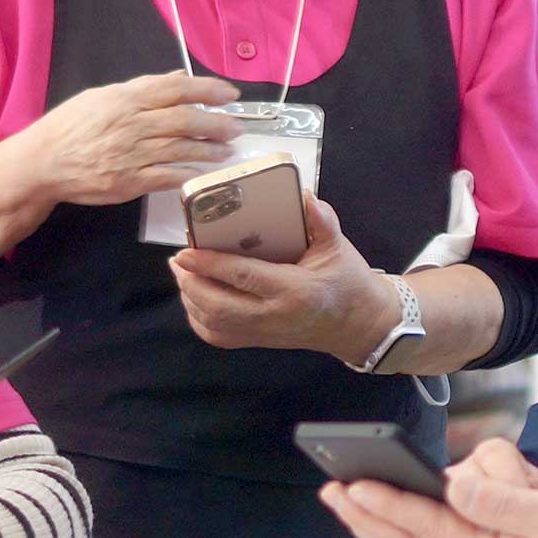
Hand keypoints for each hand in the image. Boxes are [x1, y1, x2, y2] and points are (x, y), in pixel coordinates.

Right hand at [18, 71, 244, 206]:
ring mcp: (132, 155)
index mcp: (126, 99)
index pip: (176, 89)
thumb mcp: (103, 96)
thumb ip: (143, 88)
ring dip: (210, 150)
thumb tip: (177, 78)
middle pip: (185, 120)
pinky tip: (204, 172)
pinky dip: (189, 174)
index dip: (207, 90)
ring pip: (181, 150)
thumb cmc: (72, 126)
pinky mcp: (129, 182)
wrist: (43, 162)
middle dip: (217, 123)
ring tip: (227, 149)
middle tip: (238, 126)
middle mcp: (132, 125)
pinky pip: (167, 177)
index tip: (230, 94)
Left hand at [170, 191, 399, 363]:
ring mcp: (265, 332)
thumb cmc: (348, 283)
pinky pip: (220, 337)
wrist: (358, 325)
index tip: (187, 251)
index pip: (244, 277)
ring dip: (191, 299)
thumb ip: (321, 221)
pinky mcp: (259, 341)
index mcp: (294, 290)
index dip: (211, 264)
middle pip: (219, 306)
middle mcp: (275, 315)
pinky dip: (199, 319)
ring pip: (214, 324)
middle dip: (191, 283)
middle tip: (179, 259)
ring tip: (182, 273)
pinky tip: (194, 299)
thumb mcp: (338, 247)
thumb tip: (303, 196)